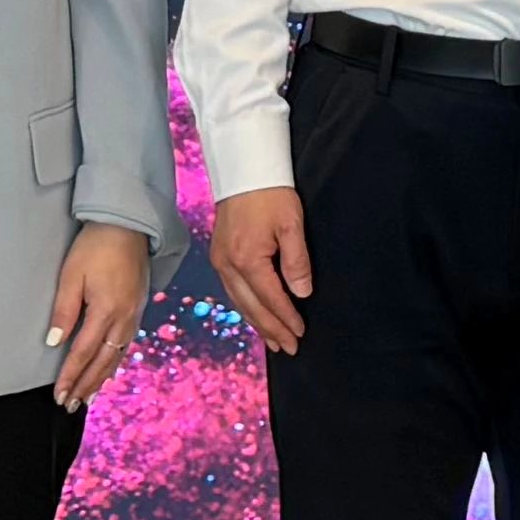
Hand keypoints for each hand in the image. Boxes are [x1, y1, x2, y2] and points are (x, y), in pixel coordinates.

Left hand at [49, 223, 153, 406]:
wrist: (128, 225)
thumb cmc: (96, 246)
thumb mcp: (72, 276)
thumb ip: (64, 311)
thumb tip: (54, 342)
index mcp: (106, 310)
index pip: (84, 352)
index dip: (70, 376)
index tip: (59, 395)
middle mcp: (124, 318)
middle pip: (103, 361)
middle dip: (86, 385)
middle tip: (70, 405)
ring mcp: (134, 314)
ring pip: (117, 355)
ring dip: (101, 378)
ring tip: (87, 395)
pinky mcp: (137, 308)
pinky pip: (126, 344)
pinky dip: (114, 361)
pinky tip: (108, 368)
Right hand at [208, 185, 312, 352]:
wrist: (243, 170)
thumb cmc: (271, 194)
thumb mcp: (292, 224)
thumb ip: (297, 261)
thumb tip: (302, 293)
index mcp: (247, 259)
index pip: (271, 299)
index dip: (286, 318)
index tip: (300, 334)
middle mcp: (228, 266)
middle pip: (252, 307)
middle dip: (271, 330)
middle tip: (289, 348)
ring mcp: (219, 262)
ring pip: (239, 303)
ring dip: (257, 324)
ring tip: (273, 341)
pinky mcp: (218, 256)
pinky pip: (232, 292)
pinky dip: (245, 308)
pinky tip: (255, 316)